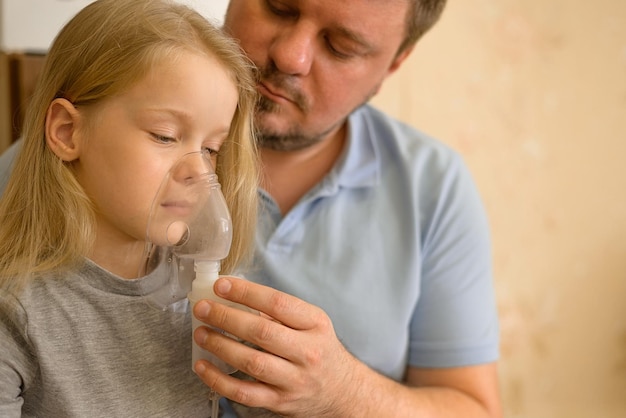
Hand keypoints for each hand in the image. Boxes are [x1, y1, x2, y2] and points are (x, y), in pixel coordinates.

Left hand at [192, 276, 361, 416]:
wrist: (343, 391)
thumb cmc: (321, 350)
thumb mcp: (313, 323)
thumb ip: (280, 312)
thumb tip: (237, 296)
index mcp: (315, 324)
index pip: (278, 303)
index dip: (246, 293)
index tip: (222, 285)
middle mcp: (307, 352)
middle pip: (261, 332)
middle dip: (226, 318)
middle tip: (203, 308)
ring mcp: (294, 380)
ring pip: (251, 363)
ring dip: (220, 346)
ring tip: (201, 333)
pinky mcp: (280, 402)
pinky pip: (244, 393)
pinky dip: (219, 380)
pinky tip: (203, 366)